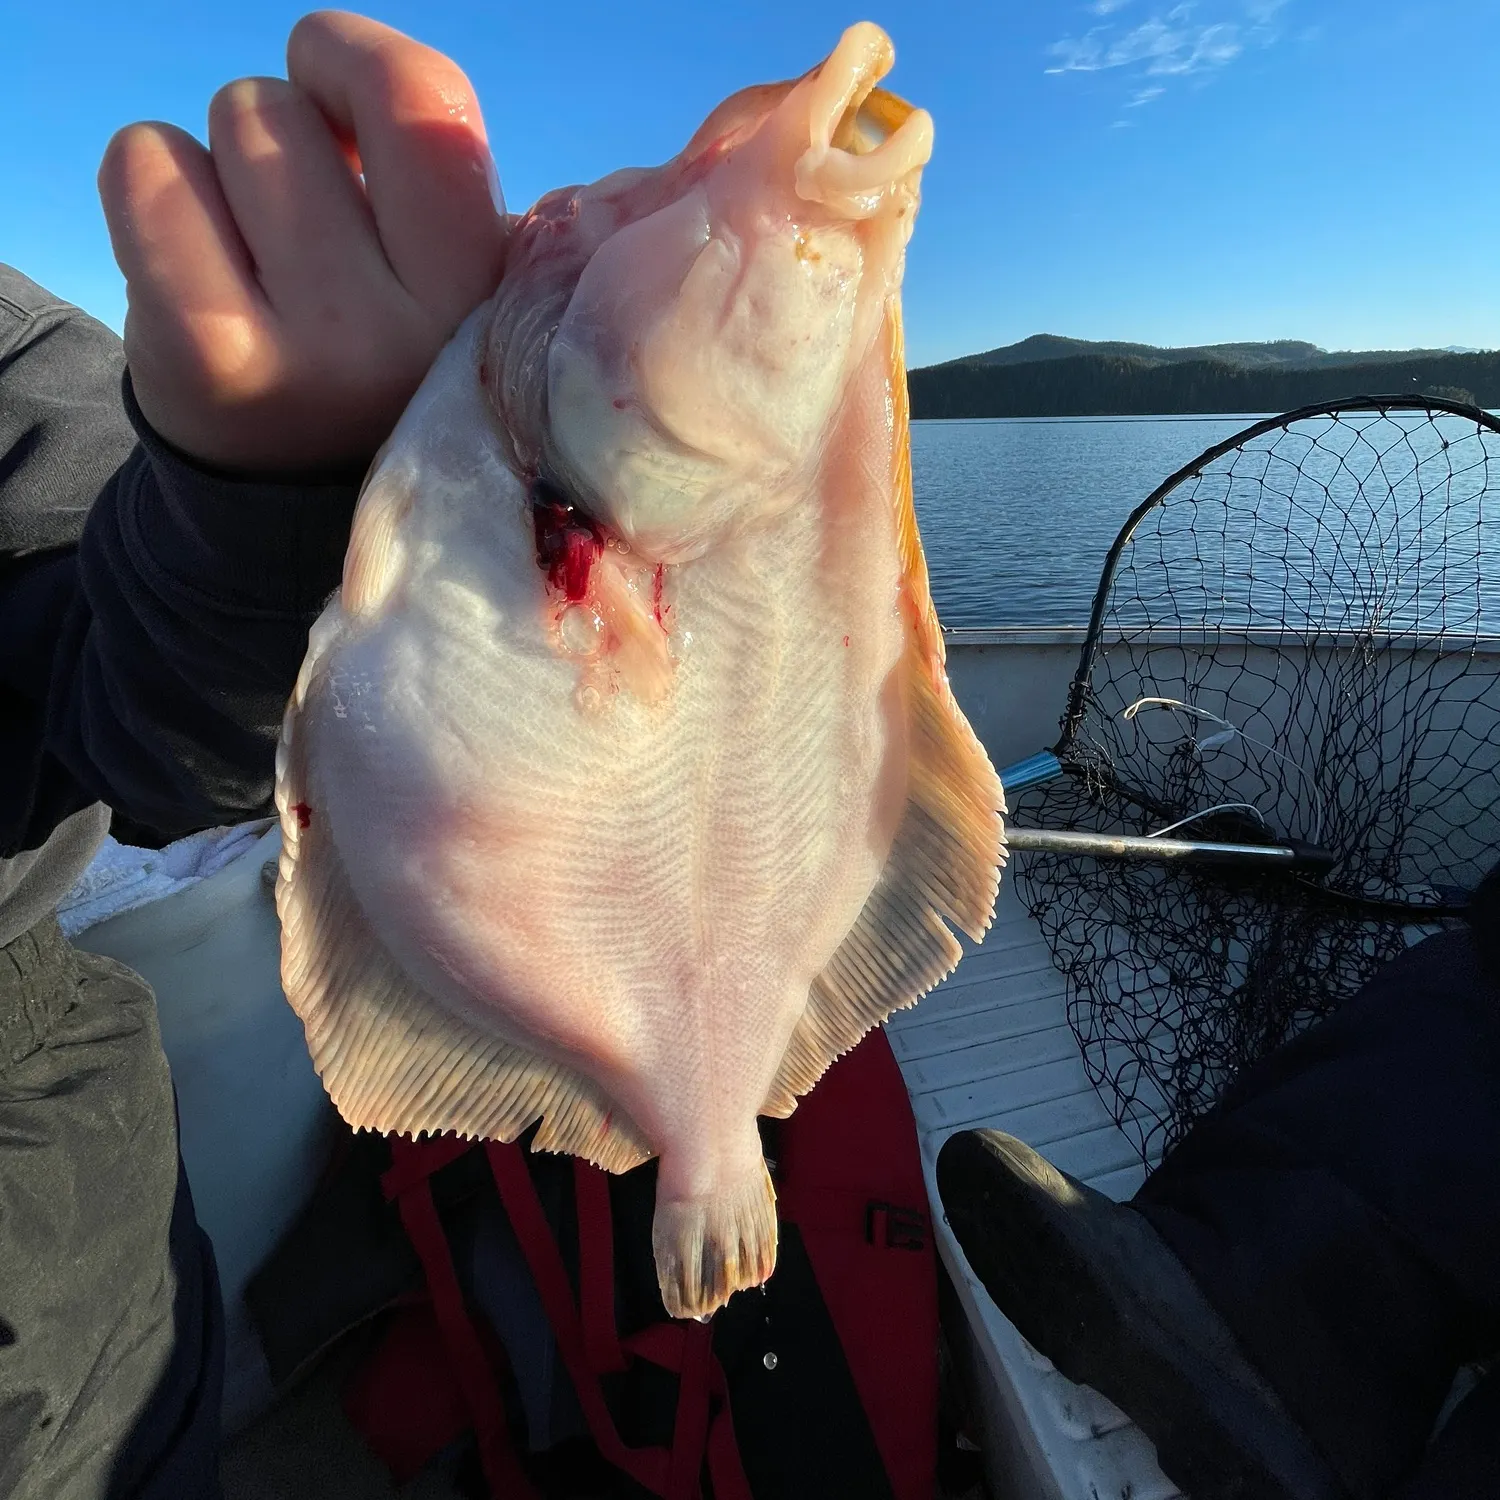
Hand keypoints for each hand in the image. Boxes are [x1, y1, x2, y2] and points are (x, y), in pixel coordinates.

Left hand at [98, 10, 508, 475]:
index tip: (345, 103)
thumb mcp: (462, 282)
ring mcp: (306, 353)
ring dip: (228, 167)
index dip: (356, 59)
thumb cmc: (383, 351)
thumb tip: (359, 75)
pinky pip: (148, 166)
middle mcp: (408, 335)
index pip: (420, 99)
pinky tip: (198, 260)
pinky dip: (158, 184)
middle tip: (305, 225)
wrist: (302, 496)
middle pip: (290, 106)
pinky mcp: (207, 358)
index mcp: (488, 296)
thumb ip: (447, 179)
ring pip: (227, 128)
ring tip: (261, 259)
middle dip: (288, 134)